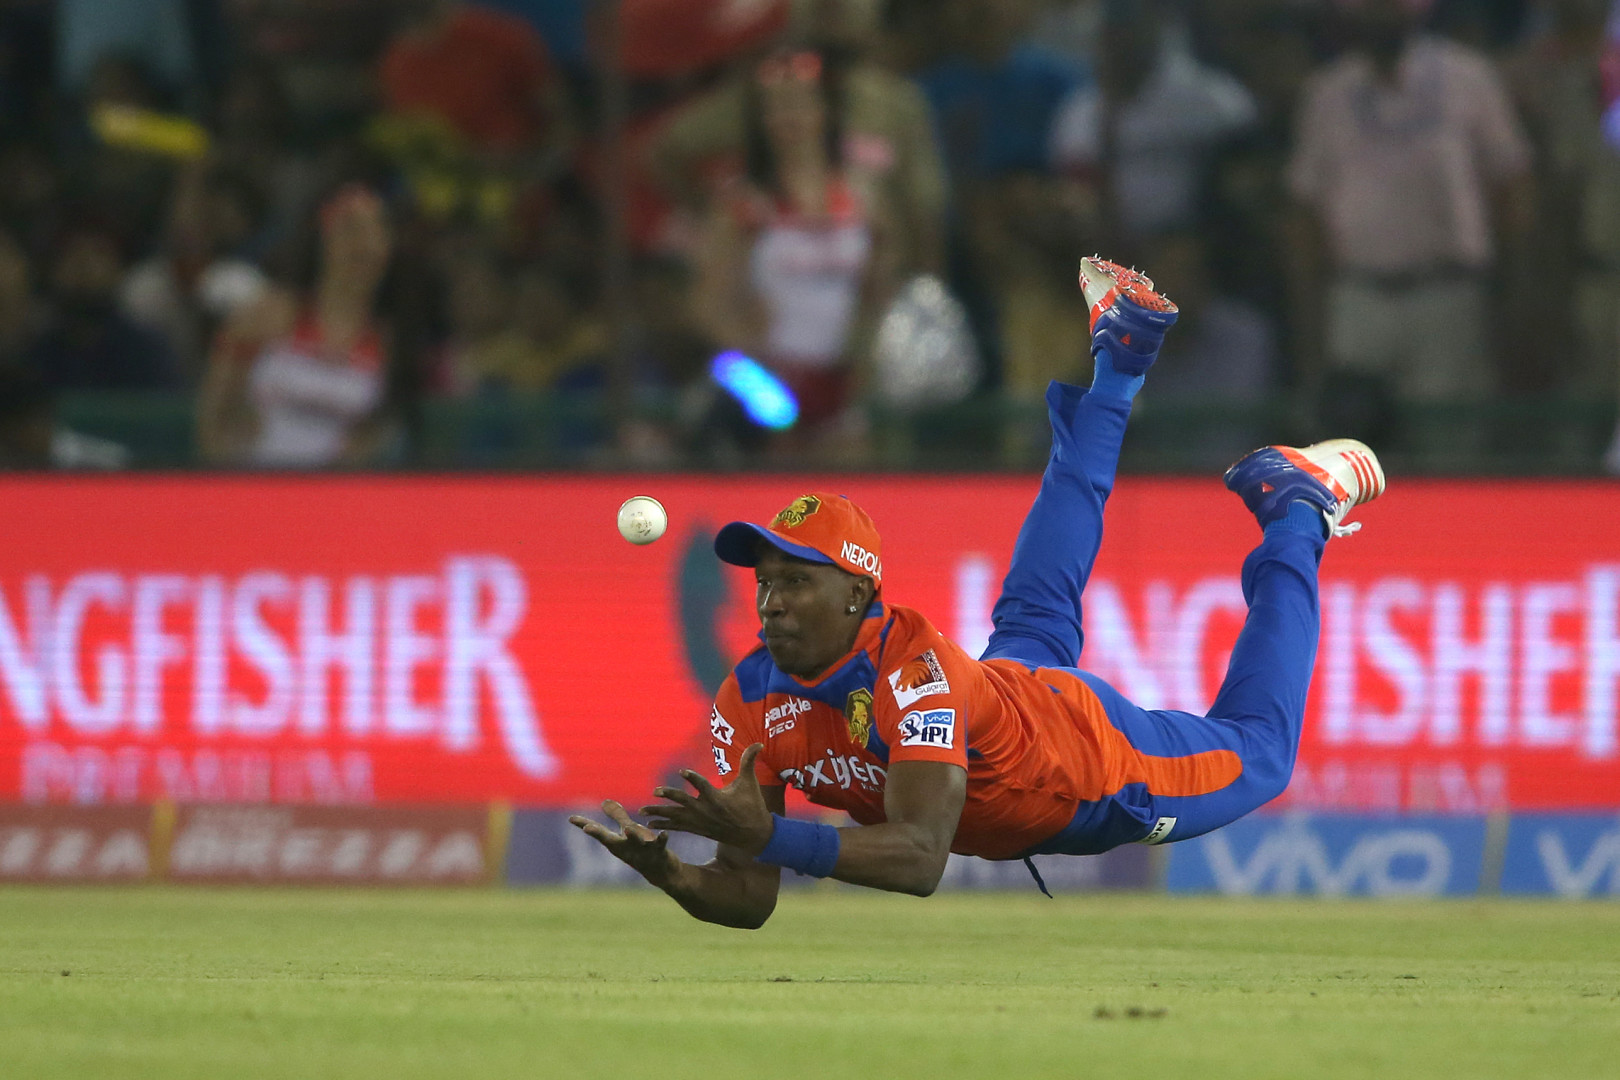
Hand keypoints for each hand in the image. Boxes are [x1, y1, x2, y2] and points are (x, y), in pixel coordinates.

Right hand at [568, 800, 678, 886]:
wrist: (663, 873)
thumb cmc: (642, 849)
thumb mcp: (628, 832)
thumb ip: (617, 817)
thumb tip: (604, 801)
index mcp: (617, 843)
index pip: (598, 832)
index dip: (584, 825)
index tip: (571, 818)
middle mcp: (626, 848)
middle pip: (610, 840)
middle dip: (598, 834)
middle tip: (587, 828)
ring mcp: (641, 851)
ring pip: (635, 842)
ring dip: (632, 836)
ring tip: (628, 828)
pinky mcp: (659, 852)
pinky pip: (660, 845)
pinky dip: (661, 839)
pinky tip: (664, 834)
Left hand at [641, 744, 773, 855]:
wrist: (752, 835)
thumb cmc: (751, 806)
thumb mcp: (750, 784)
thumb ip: (749, 762)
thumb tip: (758, 743)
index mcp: (717, 798)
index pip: (703, 786)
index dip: (692, 778)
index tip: (682, 771)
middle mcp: (706, 811)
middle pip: (684, 802)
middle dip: (670, 796)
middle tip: (655, 791)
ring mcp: (700, 821)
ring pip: (676, 816)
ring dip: (659, 813)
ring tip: (643, 810)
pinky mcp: (697, 829)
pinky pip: (677, 827)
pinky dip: (664, 824)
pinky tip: (651, 823)